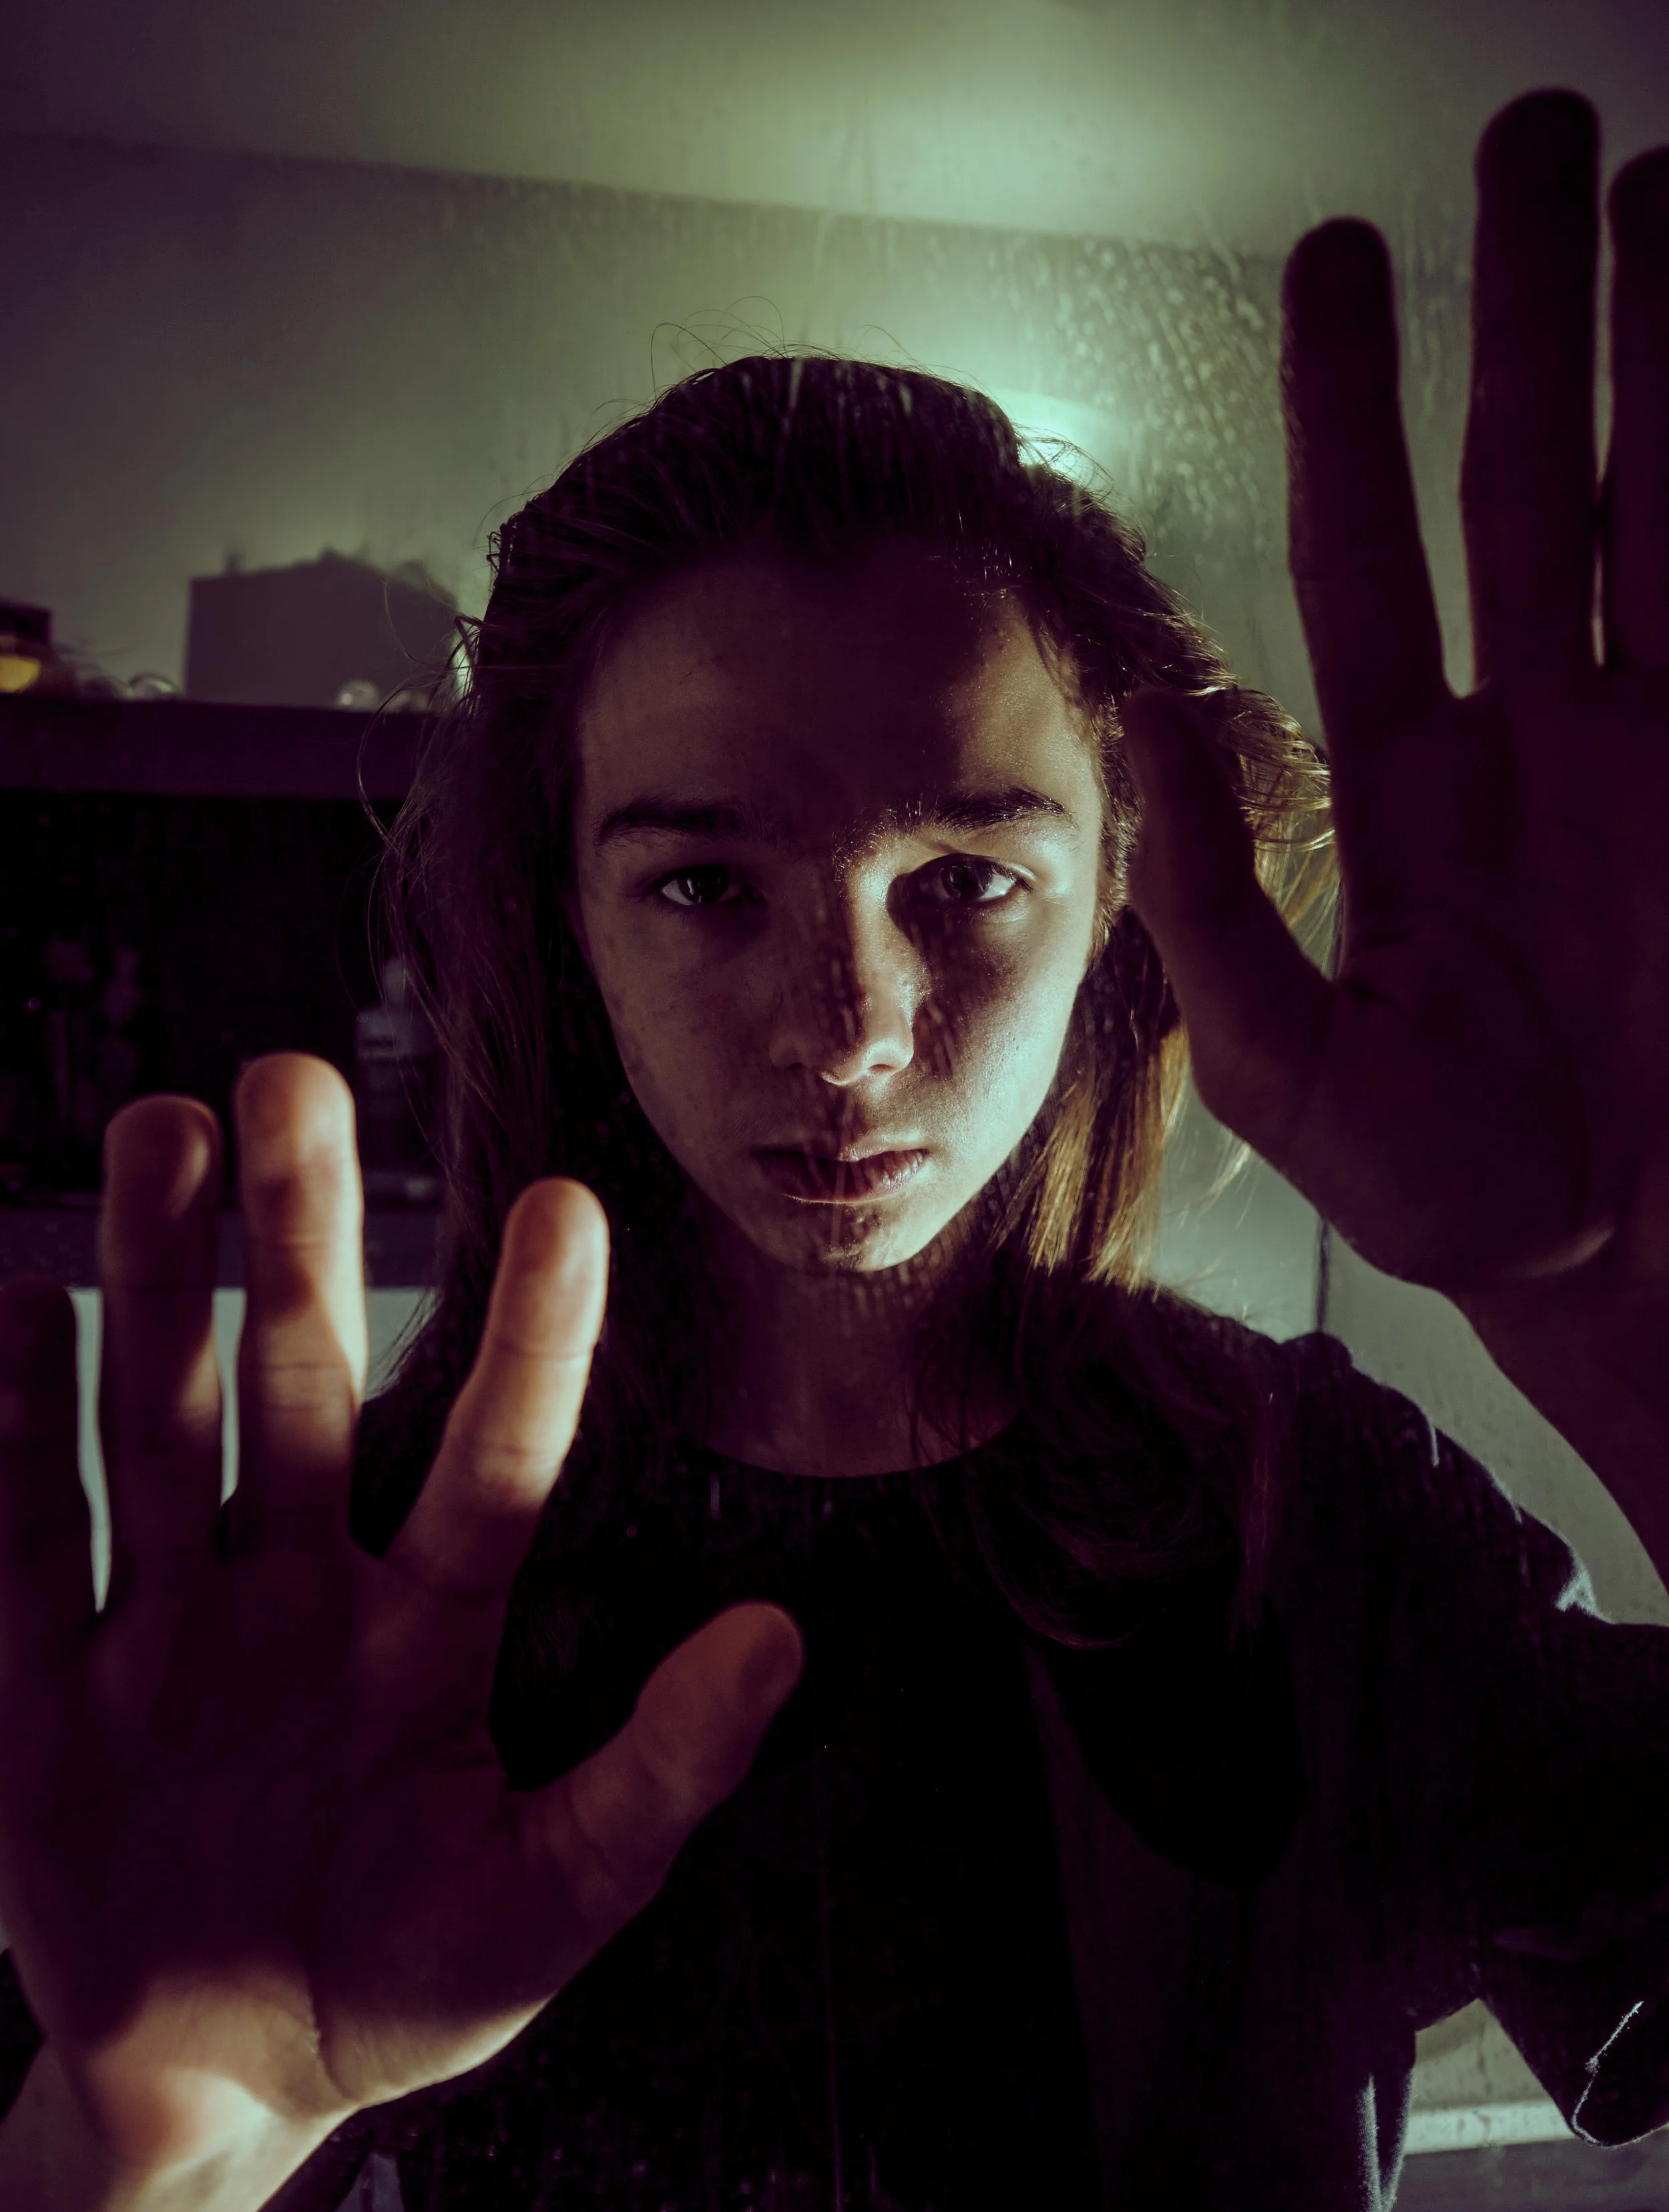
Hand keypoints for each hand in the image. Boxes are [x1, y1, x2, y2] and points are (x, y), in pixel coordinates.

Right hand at [0, 1055, 799, 2172]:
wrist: (227, 2089)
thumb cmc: (407, 1984)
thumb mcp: (550, 1904)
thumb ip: (658, 1779)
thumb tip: (787, 1638)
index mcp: (431, 1638)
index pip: (491, 1462)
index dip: (529, 1340)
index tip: (563, 1204)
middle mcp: (299, 1596)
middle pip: (296, 1390)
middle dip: (291, 1243)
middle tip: (290, 1080)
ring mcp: (167, 1633)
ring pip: (158, 1428)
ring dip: (150, 1283)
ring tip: (159, 1129)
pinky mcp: (45, 1693)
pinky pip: (28, 1547)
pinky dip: (14, 1437)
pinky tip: (19, 1309)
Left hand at [1124, 90, 1668, 1321]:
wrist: (1615, 1269)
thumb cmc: (1452, 1193)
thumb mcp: (1288, 1057)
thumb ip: (1208, 897)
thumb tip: (1139, 720)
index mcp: (1416, 788)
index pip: (1371, 553)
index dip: (1353, 409)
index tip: (1343, 261)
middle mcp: (1537, 737)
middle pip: (1525, 478)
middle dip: (1530, 314)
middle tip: (1536, 138)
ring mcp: (1651, 745)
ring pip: (1656, 494)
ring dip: (1658, 344)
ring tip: (1659, 176)